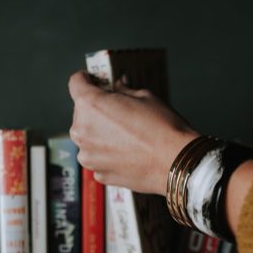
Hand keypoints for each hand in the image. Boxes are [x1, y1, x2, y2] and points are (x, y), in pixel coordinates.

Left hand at [68, 71, 199, 194]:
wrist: (176, 163)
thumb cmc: (163, 128)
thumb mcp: (145, 97)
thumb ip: (124, 91)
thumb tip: (119, 87)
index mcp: (91, 105)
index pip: (76, 83)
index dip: (85, 79)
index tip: (92, 80)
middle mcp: (82, 131)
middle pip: (82, 113)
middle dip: (97, 109)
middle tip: (119, 111)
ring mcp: (88, 156)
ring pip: (88, 138)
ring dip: (101, 134)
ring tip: (127, 136)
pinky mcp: (99, 173)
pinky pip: (98, 158)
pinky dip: (108, 154)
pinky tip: (128, 153)